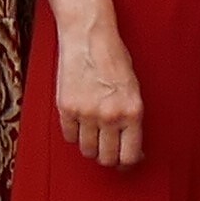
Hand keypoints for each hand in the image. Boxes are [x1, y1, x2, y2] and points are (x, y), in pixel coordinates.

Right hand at [49, 12, 142, 170]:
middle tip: (107, 151)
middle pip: (107, 158)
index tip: (124, 162)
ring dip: (90, 147)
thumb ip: (131, 119)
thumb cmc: (113, 59)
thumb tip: (132, 147)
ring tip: (93, 135)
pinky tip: (79, 123)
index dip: (127, 163)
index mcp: (132, 111)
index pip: (130, 155)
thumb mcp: (133, 89)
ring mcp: (87, 113)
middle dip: (108, 158)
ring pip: (87, 151)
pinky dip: (74, 134)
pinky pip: (69, 136)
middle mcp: (110, 116)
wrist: (88, 37)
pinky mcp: (67, 108)